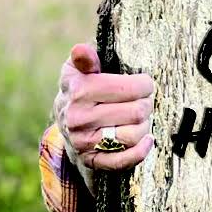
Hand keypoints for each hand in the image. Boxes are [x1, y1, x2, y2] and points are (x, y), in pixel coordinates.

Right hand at [53, 43, 155, 190]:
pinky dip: (141, 151)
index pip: (130, 88)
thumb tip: (81, 50)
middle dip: (146, 104)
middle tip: (143, 100)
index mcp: (79, 91)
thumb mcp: (79, 68)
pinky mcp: (91, 160)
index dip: (145, 84)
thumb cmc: (80, 87)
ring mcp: (84, 142)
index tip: (144, 84)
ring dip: (144, 125)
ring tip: (139, 117)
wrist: (64, 120)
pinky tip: (147, 139)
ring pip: (134, 135)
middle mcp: (79, 118)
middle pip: (137, 112)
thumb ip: (85, 57)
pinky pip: (124, 161)